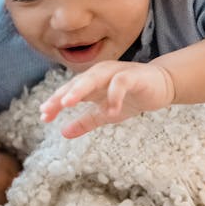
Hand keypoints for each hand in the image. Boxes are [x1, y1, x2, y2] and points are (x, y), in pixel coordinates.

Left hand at [40, 61, 175, 137]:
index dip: (55, 102)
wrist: (161, 86)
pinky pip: (120, 83)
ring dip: (80, 89)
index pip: (69, 91)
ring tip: (68, 103)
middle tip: (48, 108)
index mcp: (91, 82)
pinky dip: (114, 95)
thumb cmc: (131, 97)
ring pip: (94, 77)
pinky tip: (110, 110)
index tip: (43, 116)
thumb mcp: (105, 113)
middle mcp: (100, 74)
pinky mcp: (133, 76)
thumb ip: (86, 121)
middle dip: (61, 95)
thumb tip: (63, 132)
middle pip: (77, 83)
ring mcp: (116, 73)